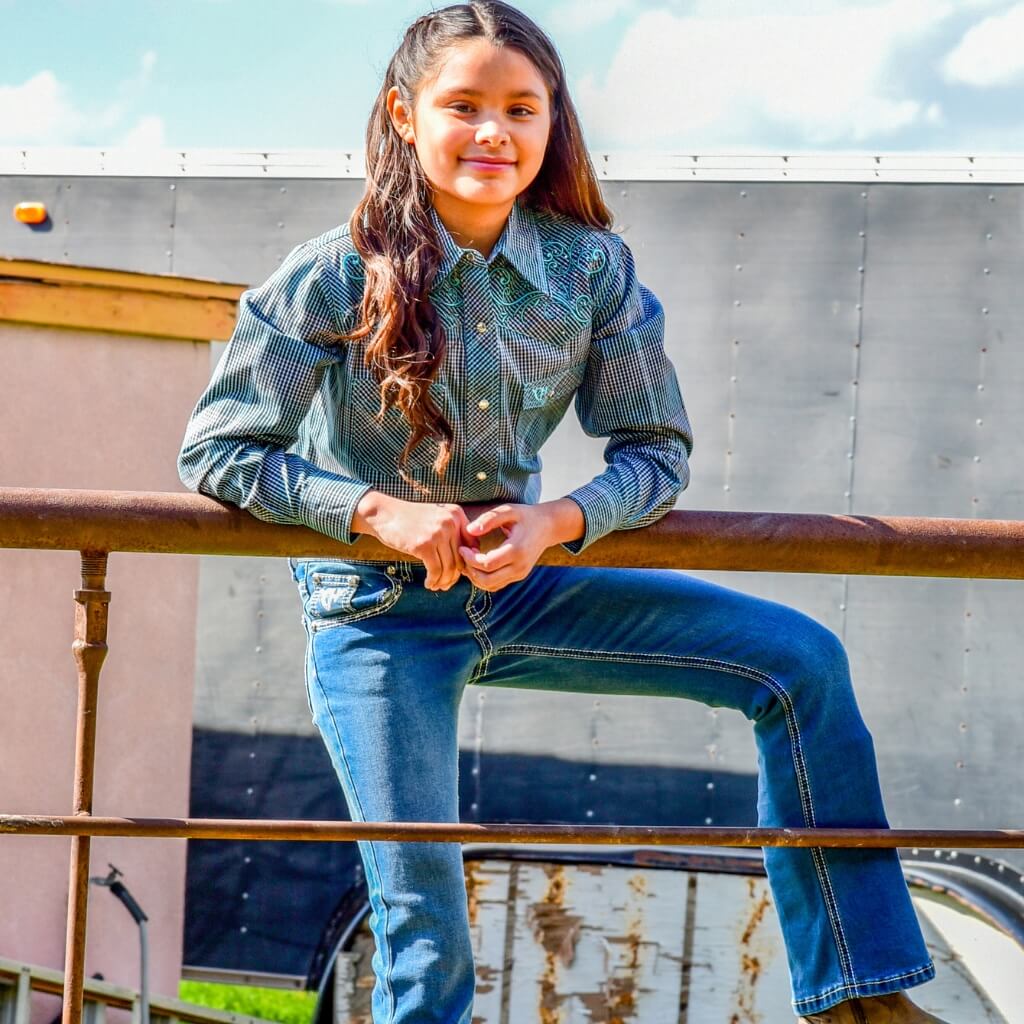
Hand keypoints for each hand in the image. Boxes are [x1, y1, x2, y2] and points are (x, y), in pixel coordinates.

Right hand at [353, 492, 475, 590]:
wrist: (384, 513)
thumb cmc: (410, 520)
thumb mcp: (436, 519)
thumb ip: (453, 534)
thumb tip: (467, 563)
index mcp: (456, 514)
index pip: (472, 545)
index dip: (466, 562)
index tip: (456, 572)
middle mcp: (450, 522)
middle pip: (460, 558)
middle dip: (454, 576)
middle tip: (445, 584)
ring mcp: (437, 533)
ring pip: (449, 567)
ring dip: (443, 581)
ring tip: (436, 586)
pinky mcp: (424, 545)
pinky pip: (435, 570)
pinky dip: (433, 581)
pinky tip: (428, 584)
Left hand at [458, 499, 583, 591]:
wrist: (547, 526)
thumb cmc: (525, 516)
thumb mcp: (508, 510)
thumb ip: (489, 519)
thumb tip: (470, 530)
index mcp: (516, 550)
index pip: (487, 564)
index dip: (470, 558)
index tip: (463, 547)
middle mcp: (519, 566)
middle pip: (487, 580)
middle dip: (470, 570)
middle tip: (463, 556)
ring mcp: (520, 574)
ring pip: (490, 586)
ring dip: (475, 577)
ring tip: (468, 560)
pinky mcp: (518, 576)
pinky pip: (496, 585)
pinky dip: (483, 579)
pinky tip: (477, 564)